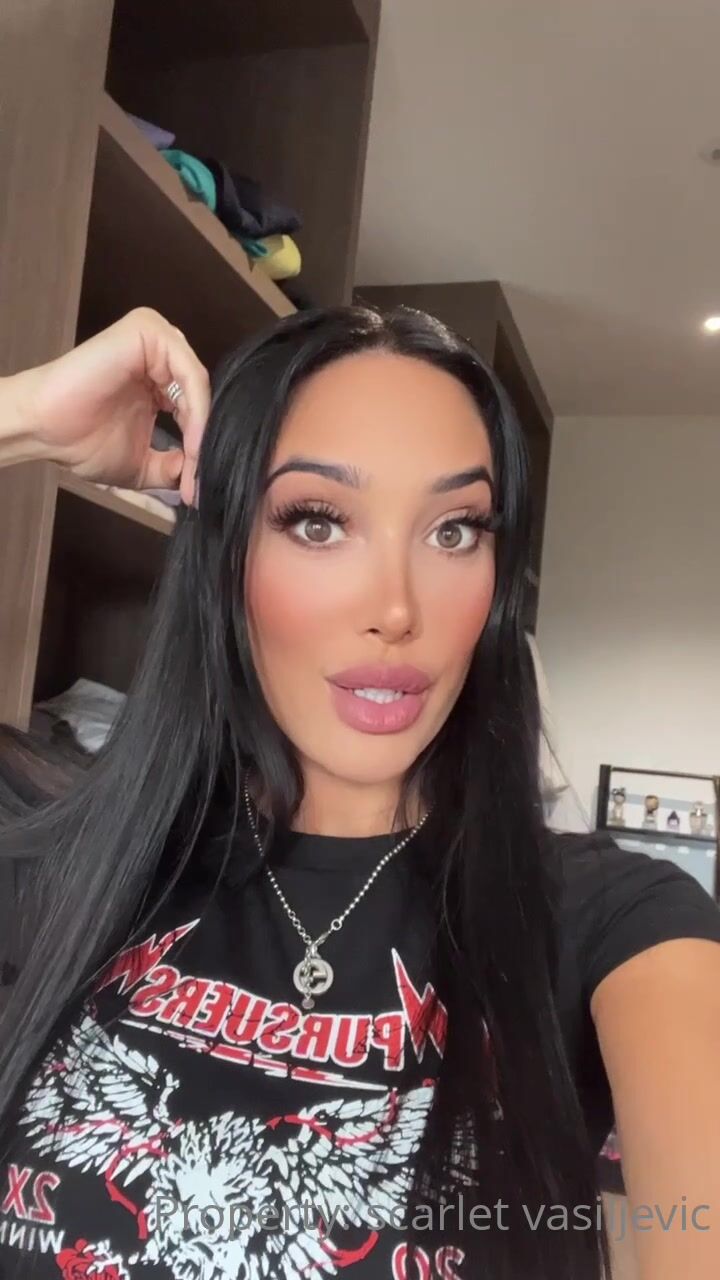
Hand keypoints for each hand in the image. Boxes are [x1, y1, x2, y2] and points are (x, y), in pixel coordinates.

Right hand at [21, 308, 209, 504]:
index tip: (198, 487)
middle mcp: (159, 352)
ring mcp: (154, 338)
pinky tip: (189, 441)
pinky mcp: (147, 329)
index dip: (201, 448)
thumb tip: (198, 477)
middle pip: (200, 395)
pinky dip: (195, 410)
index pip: (197, 408)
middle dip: (203, 440)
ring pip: (197, 384)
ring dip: (201, 428)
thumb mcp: (141, 465)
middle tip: (199, 481)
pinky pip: (188, 372)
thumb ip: (172, 467)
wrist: (46, 429)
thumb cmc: (82, 443)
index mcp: (158, 377)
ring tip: (193, 463)